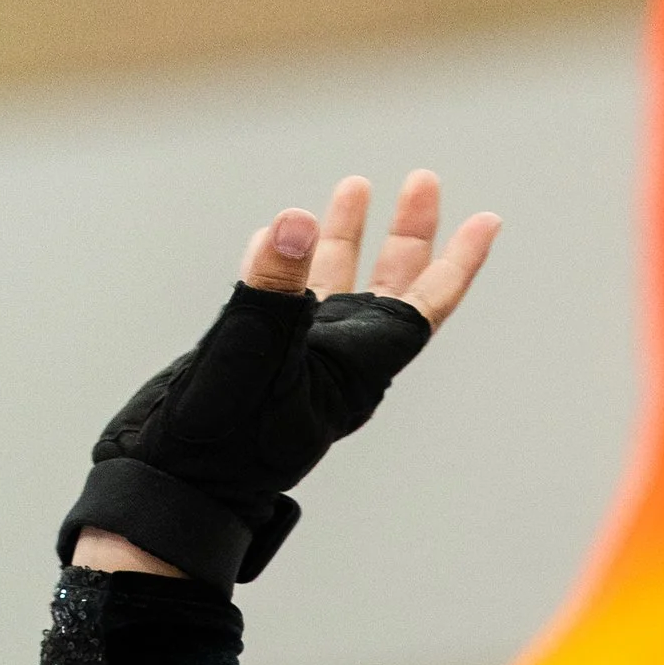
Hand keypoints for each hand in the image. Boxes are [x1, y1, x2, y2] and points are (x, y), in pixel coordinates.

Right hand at [63, 169, 500, 585]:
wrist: (176, 484)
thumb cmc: (222, 439)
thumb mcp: (250, 354)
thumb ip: (274, 288)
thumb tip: (296, 220)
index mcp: (354, 367)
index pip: (420, 306)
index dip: (456, 263)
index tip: (487, 221)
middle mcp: (336, 359)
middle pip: (389, 286)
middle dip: (408, 233)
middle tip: (424, 180)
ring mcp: (298, 357)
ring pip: (337, 284)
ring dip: (347, 236)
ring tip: (356, 186)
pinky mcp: (260, 354)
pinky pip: (287, 298)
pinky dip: (287, 262)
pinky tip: (281, 235)